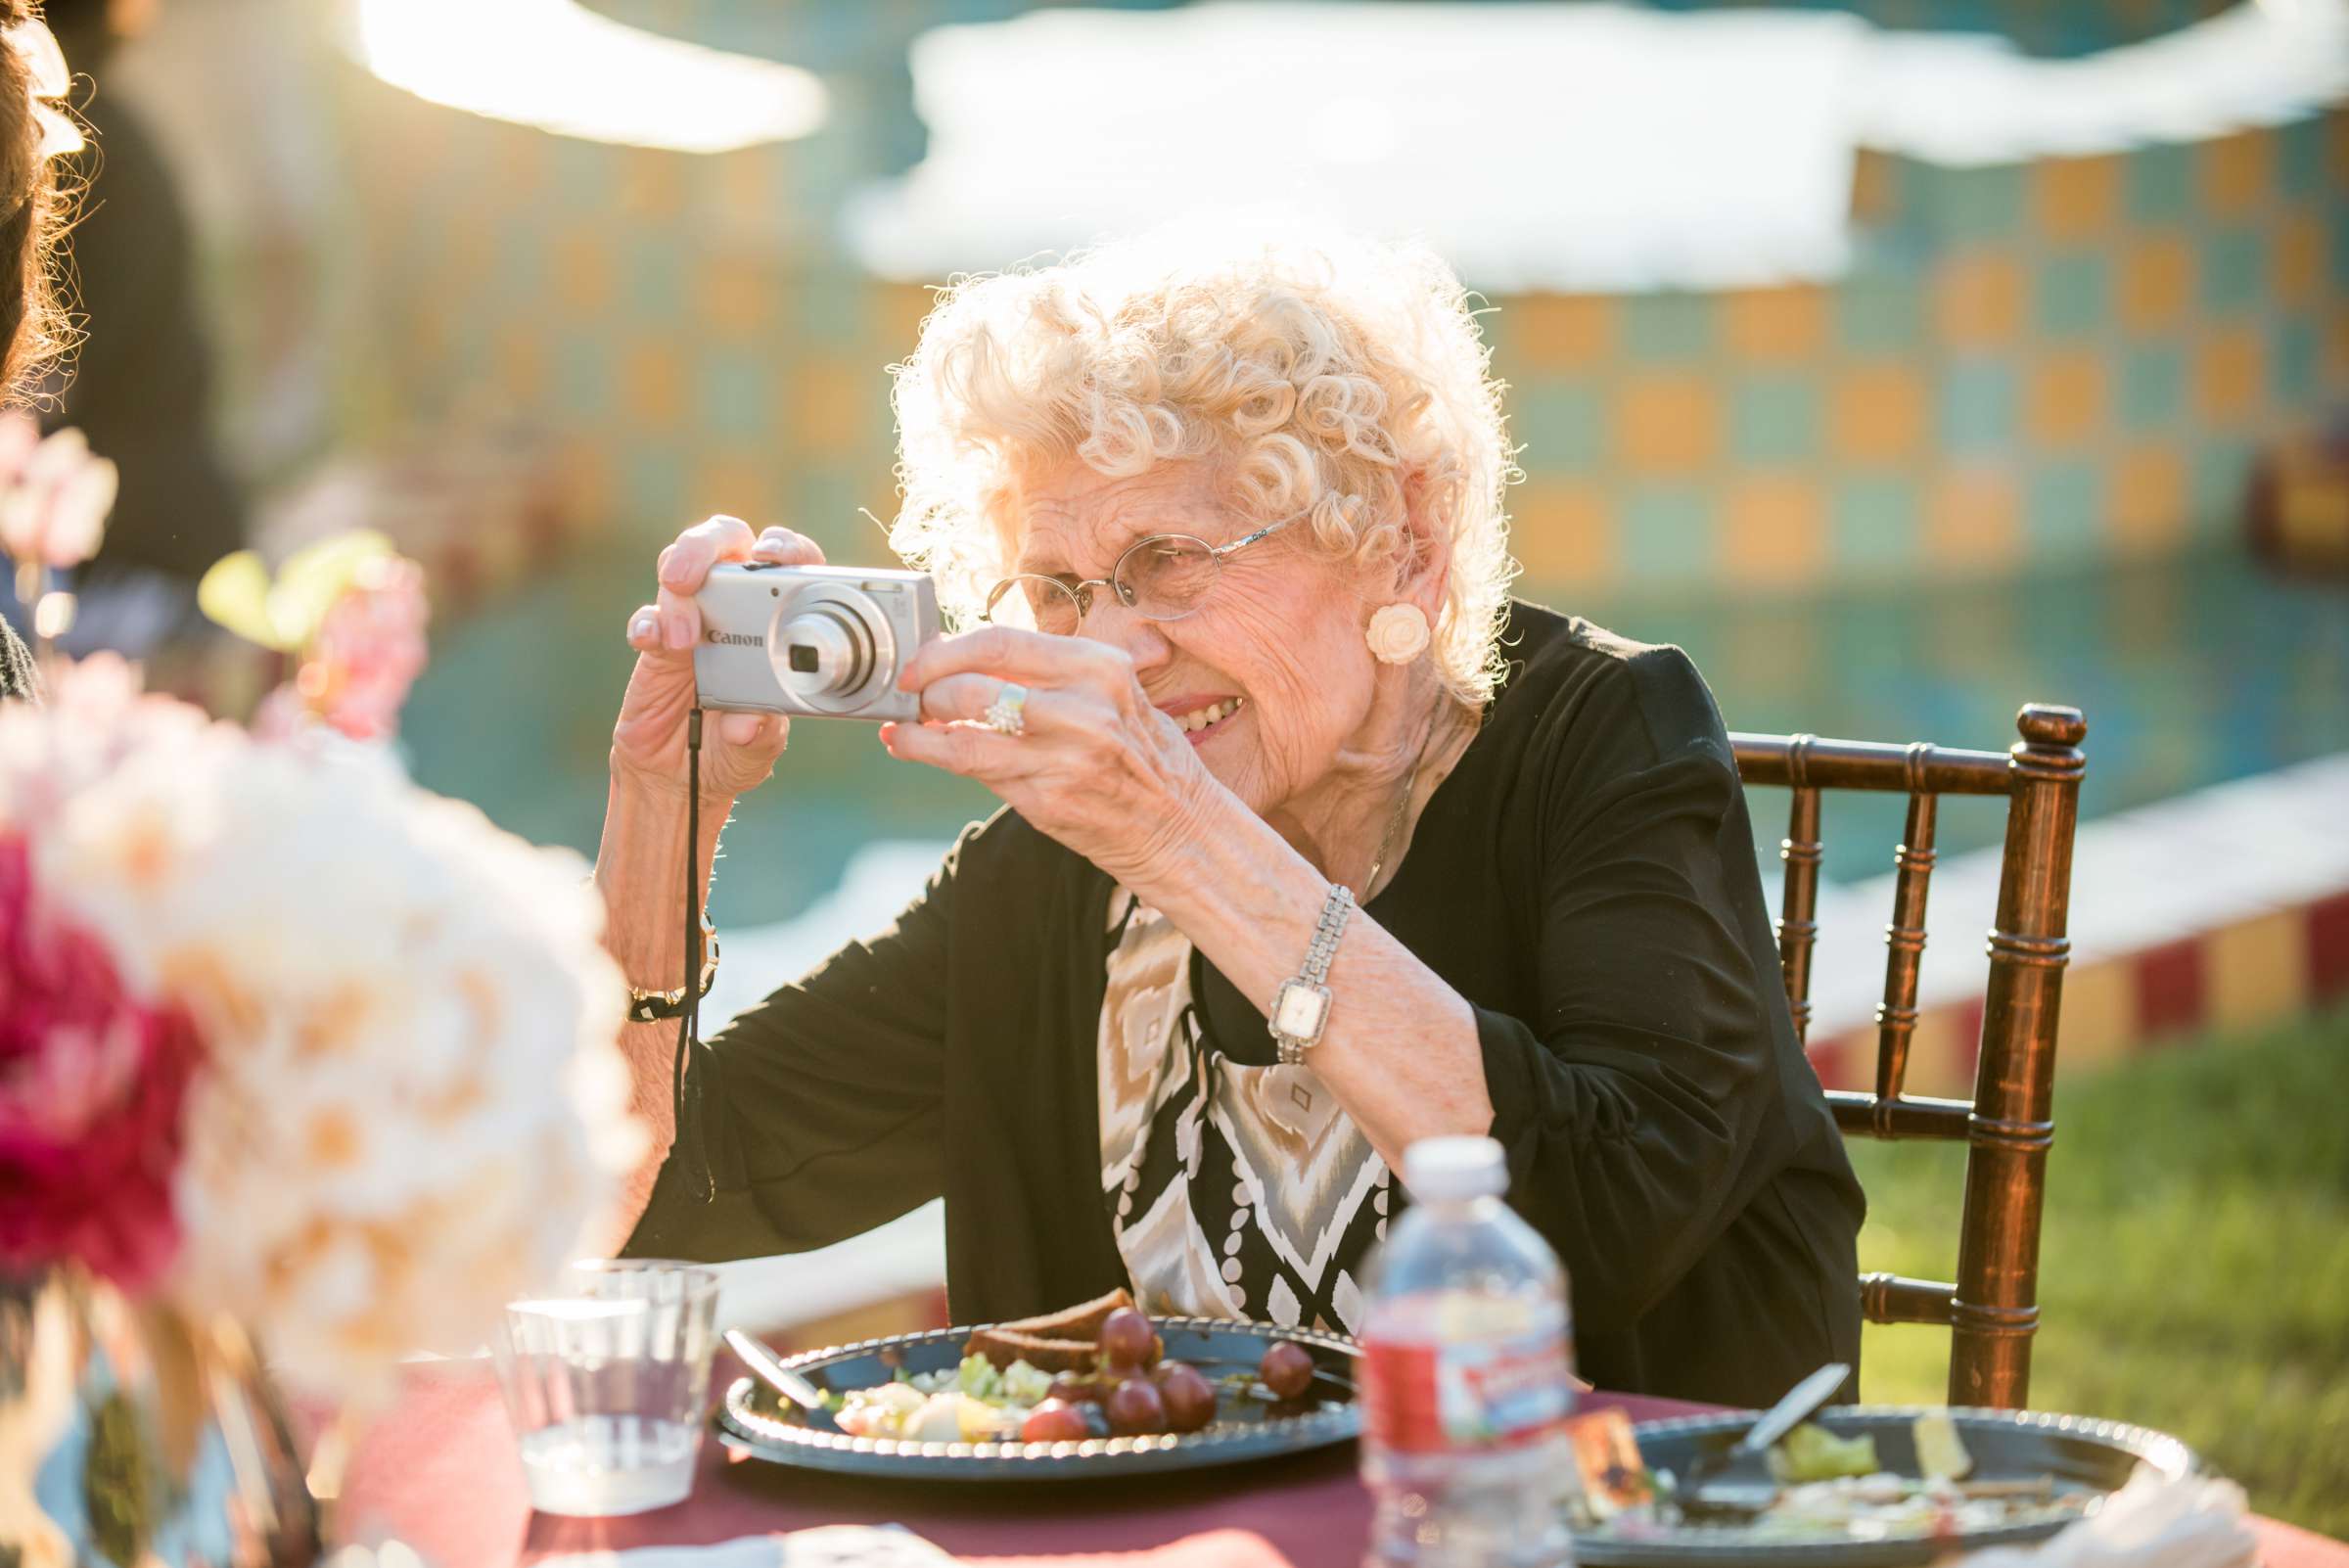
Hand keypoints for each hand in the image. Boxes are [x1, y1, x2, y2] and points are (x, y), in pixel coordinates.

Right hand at [612, 516, 823, 801]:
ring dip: (677, 593)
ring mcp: (692, 621)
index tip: (771, 554)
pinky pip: (646, 621)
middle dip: (707, 545)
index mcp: (776, 620)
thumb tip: (750, 723)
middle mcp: (735, 609)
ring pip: (679, 570)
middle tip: (694, 577)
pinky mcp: (656, 644)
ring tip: (682, 639)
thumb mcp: (760, 748)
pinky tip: (651, 641)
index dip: (784, 546)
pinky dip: (647, 626)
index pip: (786, 564)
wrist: (683, 778)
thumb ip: (761, 734)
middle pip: (724, 543)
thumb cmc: (734, 749)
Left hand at [883, 627, 1222, 889]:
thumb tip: (968, 660)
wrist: (1181, 829)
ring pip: (963, 734)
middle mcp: (1084, 709)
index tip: (919, 660)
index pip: (1001, 642)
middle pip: (972, 685)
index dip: (946, 650)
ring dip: (920, 729)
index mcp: (1100, 668)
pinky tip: (916, 749)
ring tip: (905, 727)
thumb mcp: (1113, 695)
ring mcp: (1066, 759)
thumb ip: (1050, 675)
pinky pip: (974, 773)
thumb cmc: (1141, 757)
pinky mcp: (1048, 802)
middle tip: (913, 696)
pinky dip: (931, 757)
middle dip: (927, 689)